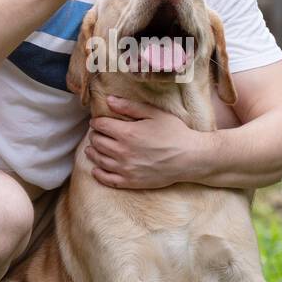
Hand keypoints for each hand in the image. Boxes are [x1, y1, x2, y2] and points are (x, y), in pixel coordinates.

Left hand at [84, 95, 206, 188]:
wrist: (189, 158)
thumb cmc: (174, 133)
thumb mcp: (154, 114)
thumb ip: (129, 106)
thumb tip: (108, 100)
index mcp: (127, 133)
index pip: (100, 125)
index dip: (97, 121)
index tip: (98, 121)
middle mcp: (122, 152)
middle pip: (97, 142)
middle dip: (95, 135)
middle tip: (98, 133)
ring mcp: (125, 169)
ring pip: (98, 160)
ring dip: (93, 152)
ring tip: (93, 148)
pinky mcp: (130, 182)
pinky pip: (106, 179)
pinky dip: (98, 174)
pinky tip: (96, 169)